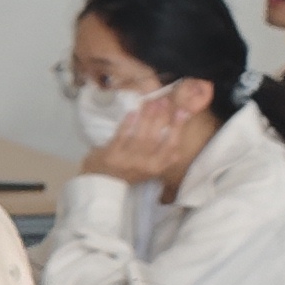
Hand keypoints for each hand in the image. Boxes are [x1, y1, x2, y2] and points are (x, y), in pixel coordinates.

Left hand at [82, 96, 201, 186]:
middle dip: (161, 117)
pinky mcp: (112, 155)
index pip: (172, 146)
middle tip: (164, 100)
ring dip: (147, 117)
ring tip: (151, 102)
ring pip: (141, 136)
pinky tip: (133, 112)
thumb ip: (164, 157)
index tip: (183, 112)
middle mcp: (145, 165)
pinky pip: (122, 136)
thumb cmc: (128, 172)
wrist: (101, 184)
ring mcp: (128, 160)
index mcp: (157, 167)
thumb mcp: (149, 168)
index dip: (178, 128)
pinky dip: (128, 124)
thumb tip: (178, 133)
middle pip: (157, 138)